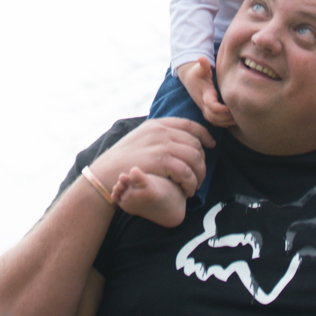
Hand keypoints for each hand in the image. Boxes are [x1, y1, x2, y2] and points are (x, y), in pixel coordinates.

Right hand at [86, 116, 214, 201]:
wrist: (104, 174)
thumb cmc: (122, 161)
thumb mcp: (140, 140)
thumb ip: (157, 137)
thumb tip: (176, 140)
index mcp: (156, 124)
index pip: (189, 125)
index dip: (204, 135)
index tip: (211, 146)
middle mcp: (161, 131)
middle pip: (195, 143)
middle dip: (202, 161)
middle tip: (199, 176)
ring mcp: (161, 145)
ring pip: (195, 157)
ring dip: (199, 175)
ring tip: (194, 186)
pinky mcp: (161, 161)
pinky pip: (187, 171)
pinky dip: (191, 183)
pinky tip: (187, 190)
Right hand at [177, 57, 235, 126]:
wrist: (190, 79)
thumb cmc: (198, 72)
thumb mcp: (200, 67)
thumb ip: (203, 64)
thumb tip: (201, 58)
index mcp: (204, 94)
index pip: (211, 105)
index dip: (220, 109)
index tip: (230, 108)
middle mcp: (203, 104)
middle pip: (213, 117)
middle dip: (226, 118)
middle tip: (239, 115)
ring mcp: (204, 109)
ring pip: (214, 121)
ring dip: (226, 122)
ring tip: (239, 119)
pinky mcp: (207, 111)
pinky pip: (214, 122)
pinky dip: (223, 123)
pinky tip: (234, 120)